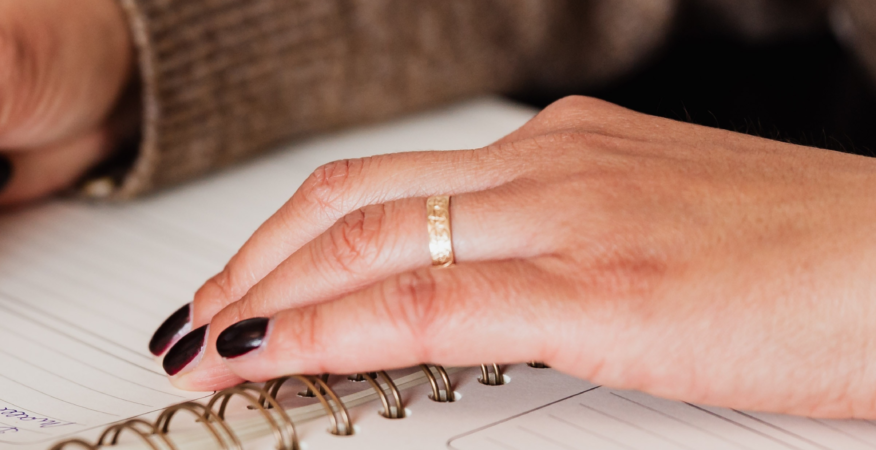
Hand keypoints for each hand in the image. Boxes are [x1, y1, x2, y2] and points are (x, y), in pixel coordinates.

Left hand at [151, 96, 875, 418]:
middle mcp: (550, 166)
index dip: (292, 235)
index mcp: (566, 151)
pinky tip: (269, 354)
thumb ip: (571, 252)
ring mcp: (566, 218)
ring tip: (204, 342)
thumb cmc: (817, 263)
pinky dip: (324, 328)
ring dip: (263, 295)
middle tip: (194, 315)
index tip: (242, 282)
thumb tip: (493, 297)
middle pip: (349, 200)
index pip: (386, 184)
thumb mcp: (666, 237)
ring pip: (363, 243)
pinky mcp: (593, 288)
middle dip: (252, 261)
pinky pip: (418, 302)